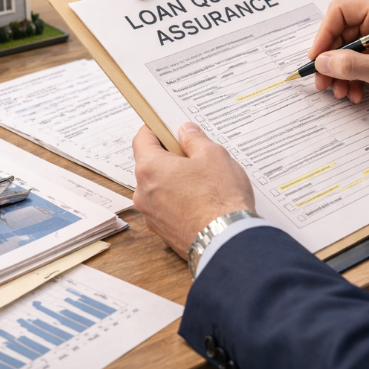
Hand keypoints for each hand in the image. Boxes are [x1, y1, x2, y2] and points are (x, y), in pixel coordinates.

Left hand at [132, 123, 254, 257]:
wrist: (226, 242)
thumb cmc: (219, 199)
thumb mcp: (213, 155)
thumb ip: (195, 140)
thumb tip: (186, 132)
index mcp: (150, 168)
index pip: (142, 139)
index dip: (155, 129)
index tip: (167, 126)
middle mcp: (143, 193)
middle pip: (150, 165)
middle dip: (170, 157)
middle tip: (194, 154)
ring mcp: (152, 215)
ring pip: (159, 188)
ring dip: (175, 181)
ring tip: (204, 181)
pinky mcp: (163, 232)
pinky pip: (167, 208)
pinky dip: (179, 201)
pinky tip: (202, 201)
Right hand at [308, 0, 368, 116]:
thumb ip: (351, 65)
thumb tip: (323, 62)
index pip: (340, 13)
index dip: (324, 34)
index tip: (317, 58)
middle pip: (339, 34)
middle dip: (330, 60)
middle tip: (322, 81)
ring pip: (344, 52)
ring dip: (338, 74)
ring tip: (340, 92)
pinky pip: (355, 65)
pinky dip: (350, 79)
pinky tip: (354, 93)